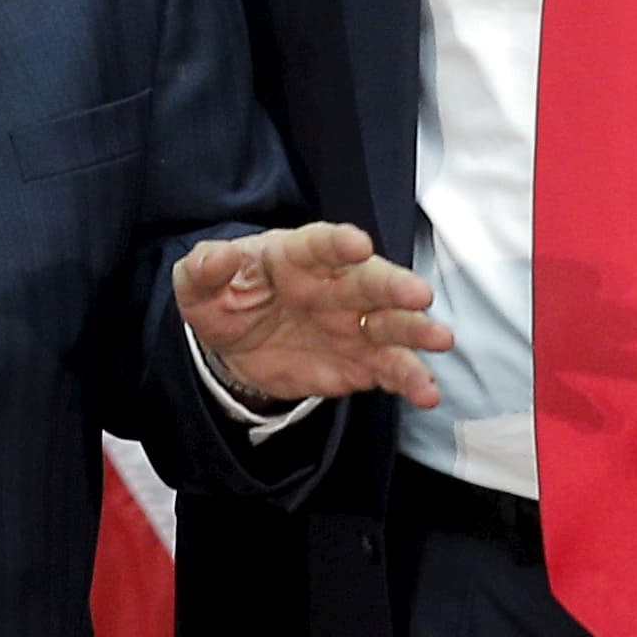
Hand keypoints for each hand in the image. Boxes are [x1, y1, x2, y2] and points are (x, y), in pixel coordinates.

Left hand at [176, 223, 448, 408]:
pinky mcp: (361, 362)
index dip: (338, 244)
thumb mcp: (197, 284)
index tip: (358, 244)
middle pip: (369, 282)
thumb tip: (217, 256)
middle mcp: (335, 285)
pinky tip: (427, 392)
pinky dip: (410, 380)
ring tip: (439, 340)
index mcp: (296, 256)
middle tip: (419, 294)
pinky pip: (390, 370)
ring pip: (391, 325)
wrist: (234, 348)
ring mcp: (353, 324)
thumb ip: (204, 268)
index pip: (319, 245)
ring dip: (416, 331)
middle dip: (394, 287)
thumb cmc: (223, 298)